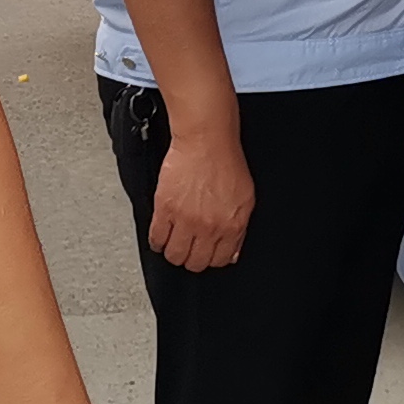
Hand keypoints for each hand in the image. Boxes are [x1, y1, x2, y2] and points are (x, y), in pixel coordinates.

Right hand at [147, 121, 256, 270]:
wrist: (206, 140)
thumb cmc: (226, 163)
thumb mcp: (246, 199)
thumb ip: (240, 229)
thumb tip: (233, 252)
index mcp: (232, 226)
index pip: (220, 260)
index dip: (211, 259)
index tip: (205, 253)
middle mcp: (210, 227)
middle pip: (195, 263)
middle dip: (191, 258)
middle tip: (188, 248)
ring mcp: (186, 220)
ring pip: (174, 256)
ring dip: (173, 252)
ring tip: (173, 243)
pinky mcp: (166, 209)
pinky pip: (157, 238)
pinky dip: (157, 241)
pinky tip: (160, 236)